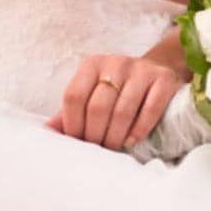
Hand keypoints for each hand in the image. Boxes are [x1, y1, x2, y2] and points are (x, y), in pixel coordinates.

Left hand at [47, 55, 185, 150]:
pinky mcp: (164, 79)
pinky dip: (139, 130)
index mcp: (92, 64)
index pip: (74, 96)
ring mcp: (142, 69)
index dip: (72, 123)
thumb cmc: (118, 89)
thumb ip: (71, 111)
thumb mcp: (93, 92)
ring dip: (115, 136)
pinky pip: (150, 109)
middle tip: (97, 148)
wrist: (157, 70)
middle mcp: (116, 62)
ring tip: (112, 147)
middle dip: (95, 134)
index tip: (77, 141)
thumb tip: (46, 132)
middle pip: (98, 106)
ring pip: (123, 110)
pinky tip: (131, 140)